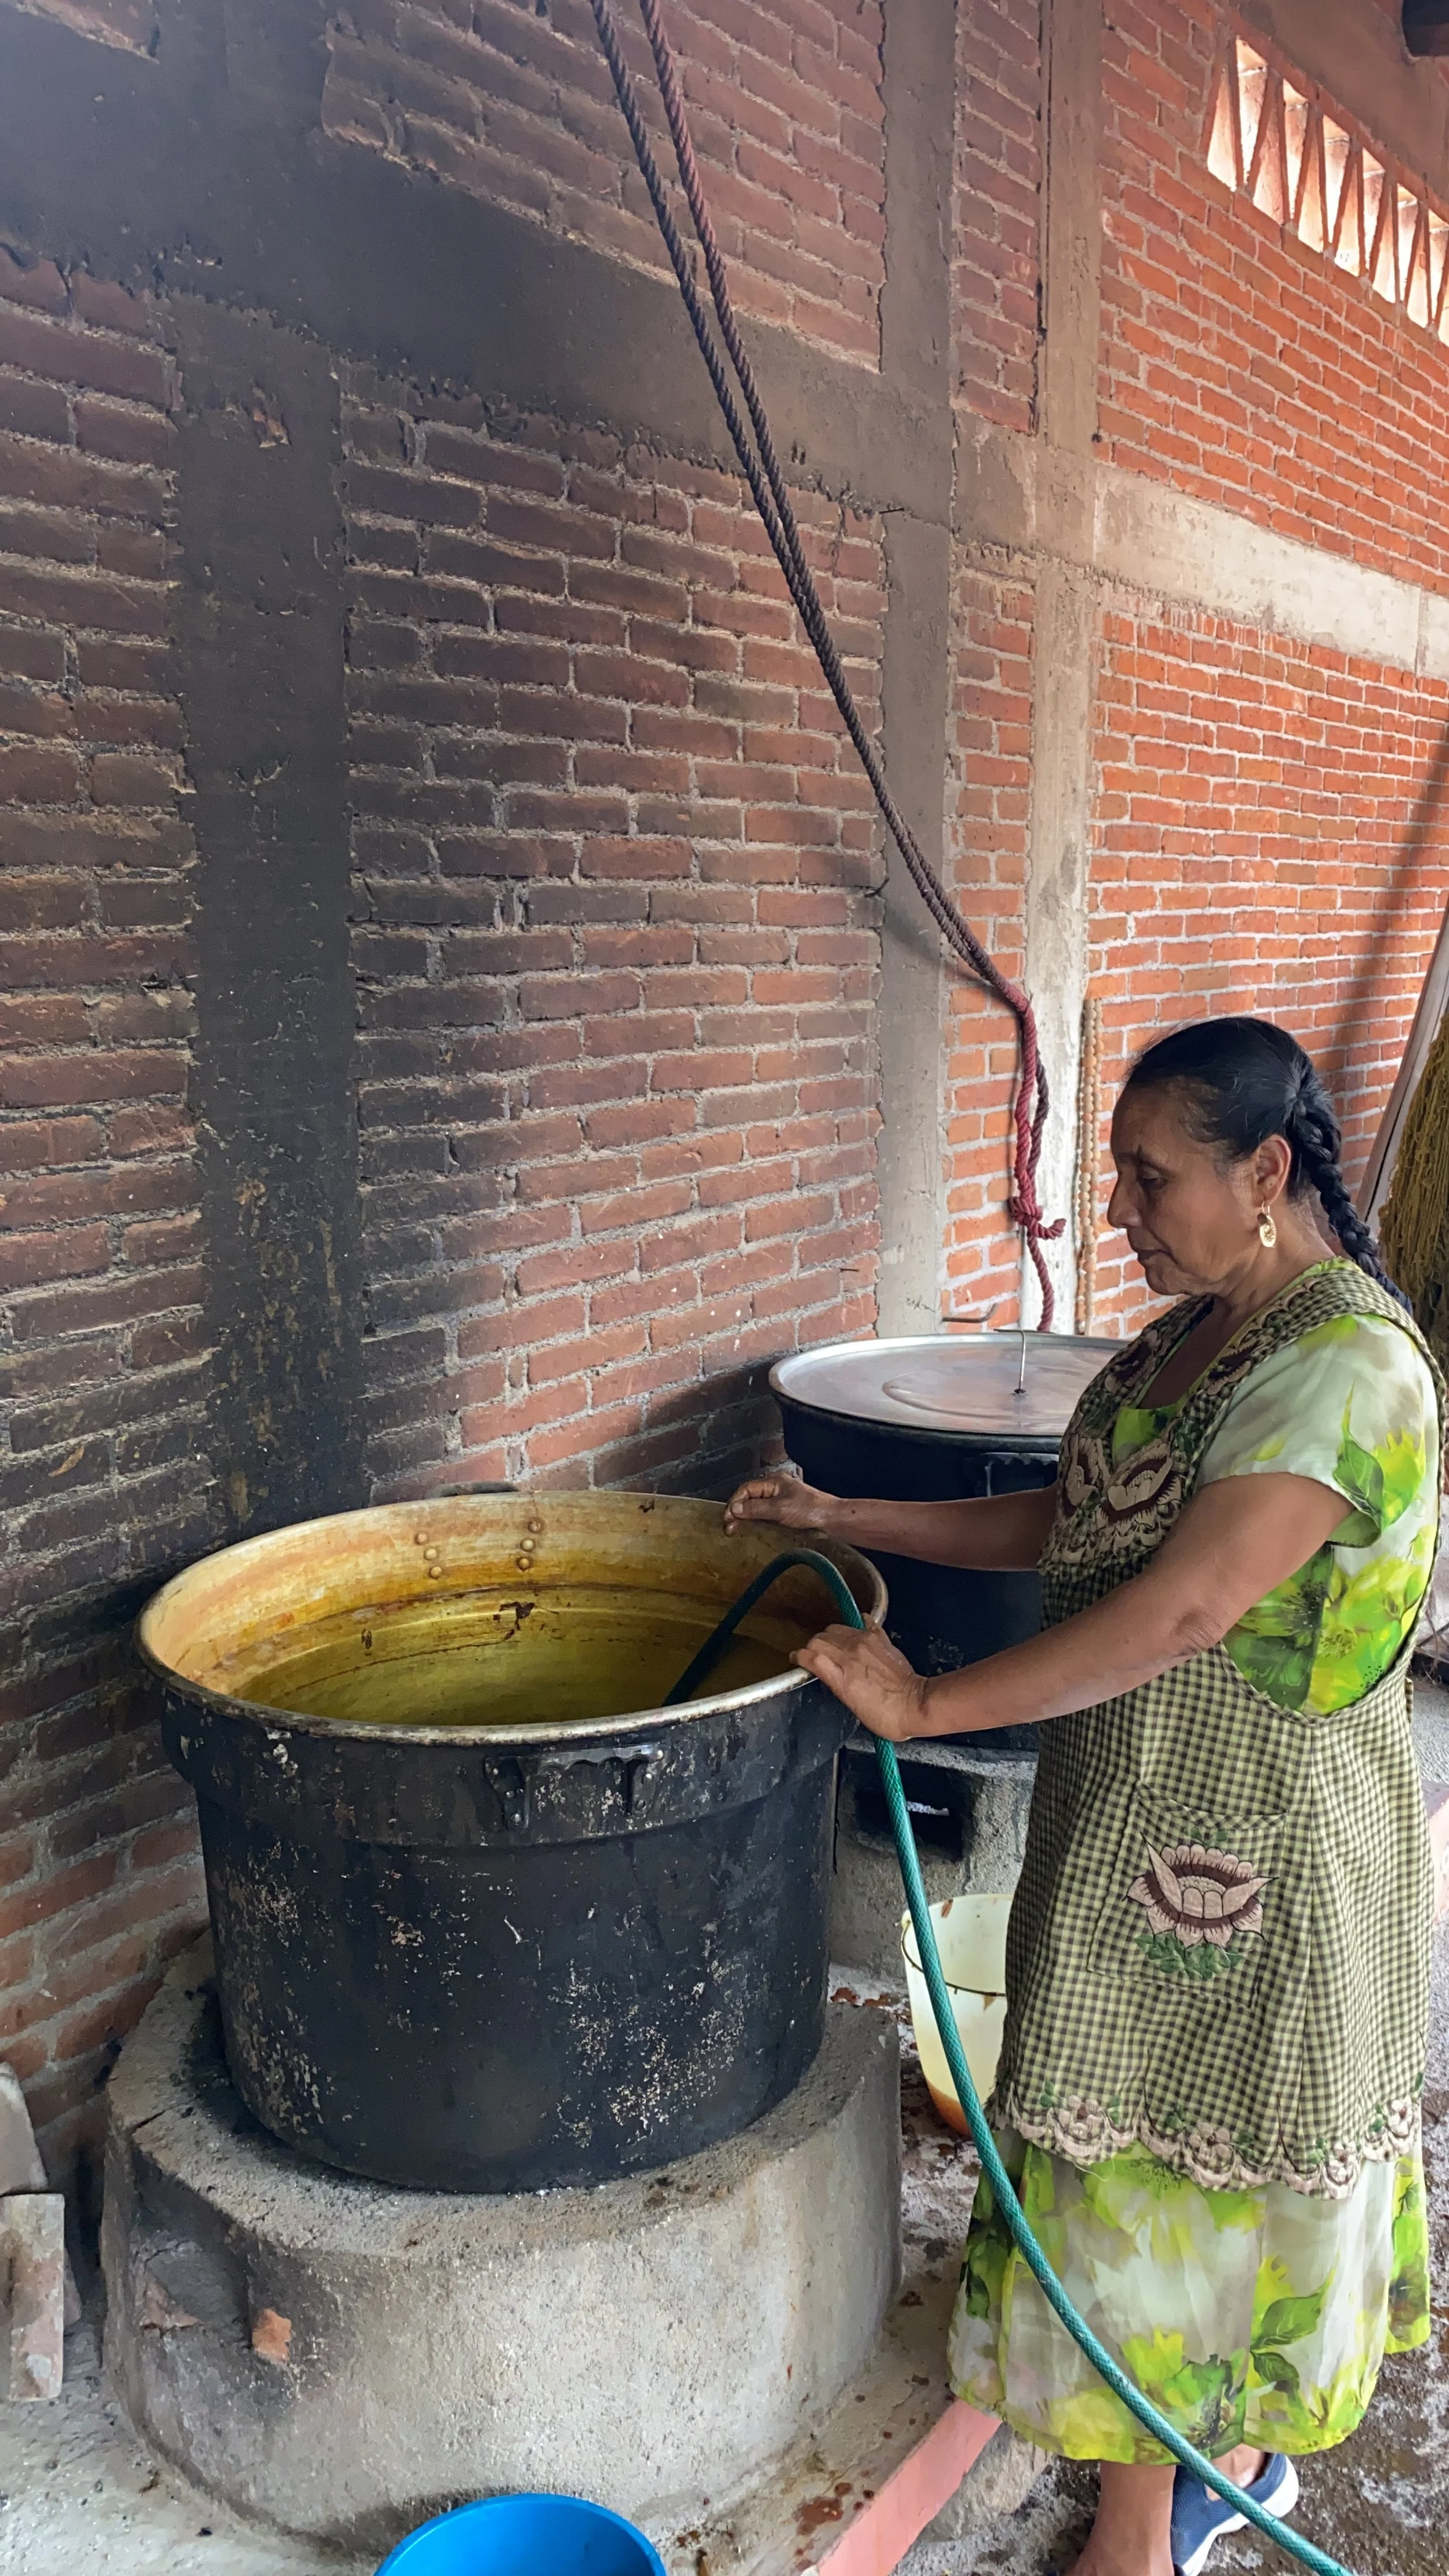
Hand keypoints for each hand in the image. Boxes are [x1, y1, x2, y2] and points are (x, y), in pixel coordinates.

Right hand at [723, 1471, 837, 1535]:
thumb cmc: (811, 1511)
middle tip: (729, 1527)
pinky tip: (752, 1529)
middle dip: (736, 1511)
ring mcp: (781, 1499)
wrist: (832, 1519)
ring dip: (745, 1517)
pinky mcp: (785, 1511)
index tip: (727, 1518)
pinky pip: (764, 1514)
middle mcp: (776, 1488)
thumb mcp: (780, 1509)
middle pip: (749, 1497)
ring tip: (736, 1529)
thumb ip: (756, 1509)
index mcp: (774, 1482)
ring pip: (755, 1506)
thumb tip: (734, 1509)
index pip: (746, 1489)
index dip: (734, 1503)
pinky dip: (755, 1521)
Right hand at [791, 1623, 927, 1740]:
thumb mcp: (851, 1706)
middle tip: (816, 1655)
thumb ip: (836, 1683)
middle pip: (818, 1639)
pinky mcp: (880, 1638)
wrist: (916, 1704)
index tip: (798, 1659)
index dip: (799, 1656)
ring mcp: (866, 1643)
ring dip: (830, 1636)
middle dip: (813, 1647)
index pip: (809, 1655)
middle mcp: (850, 1655)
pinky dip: (855, 1626)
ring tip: (834, 1646)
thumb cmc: (886, 1715)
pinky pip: (862, 1622)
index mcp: (841, 1677)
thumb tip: (827, 1672)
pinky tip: (855, 1634)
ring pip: (835, 1628)